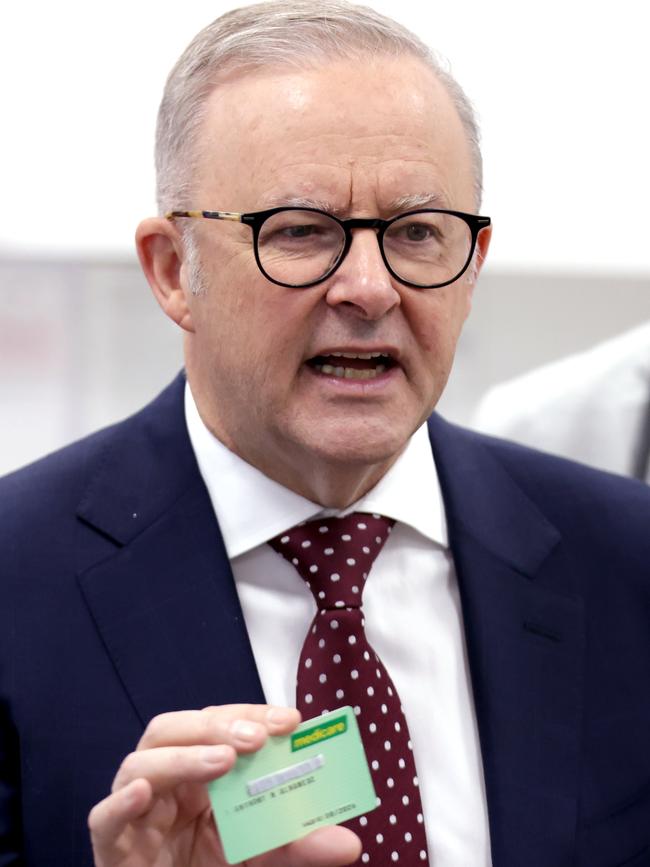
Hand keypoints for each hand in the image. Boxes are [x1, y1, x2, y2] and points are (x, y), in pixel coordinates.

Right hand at [88, 703, 360, 866]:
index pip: (219, 723)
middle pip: (175, 728)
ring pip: (141, 761)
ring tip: (222, 762)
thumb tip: (351, 843)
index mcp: (199, 770)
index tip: (290, 720)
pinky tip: (142, 792)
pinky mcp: (112, 848)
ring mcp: (136, 811)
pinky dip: (119, 802)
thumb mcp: (265, 854)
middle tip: (256, 737)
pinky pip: (102, 818)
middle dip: (217, 725)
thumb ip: (301, 845)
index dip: (251, 714)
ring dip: (182, 755)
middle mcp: (164, 780)